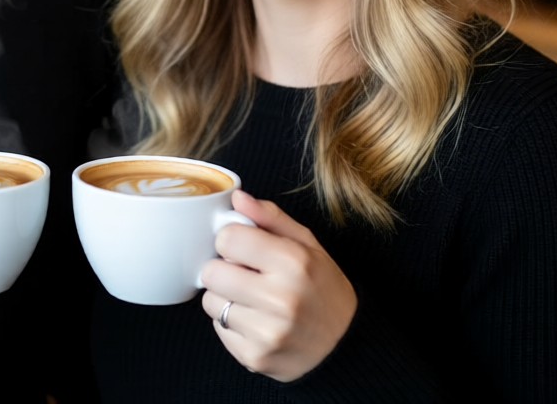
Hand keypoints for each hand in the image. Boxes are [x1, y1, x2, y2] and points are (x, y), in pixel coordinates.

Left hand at [200, 190, 356, 381]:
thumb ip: (269, 217)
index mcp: (293, 262)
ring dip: (224, 296)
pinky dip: (230, 322)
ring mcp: (267, 333)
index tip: (242, 245)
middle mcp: (280, 299)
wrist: (345, 345)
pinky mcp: (255, 358)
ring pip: (211, 301)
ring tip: (250, 297)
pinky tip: (254, 319)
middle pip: (211, 272)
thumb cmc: (322, 286)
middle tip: (243, 272)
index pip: (227, 238)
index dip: (231, 239)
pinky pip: (218, 328)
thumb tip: (236, 197)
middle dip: (223, 268)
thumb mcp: (307, 243)